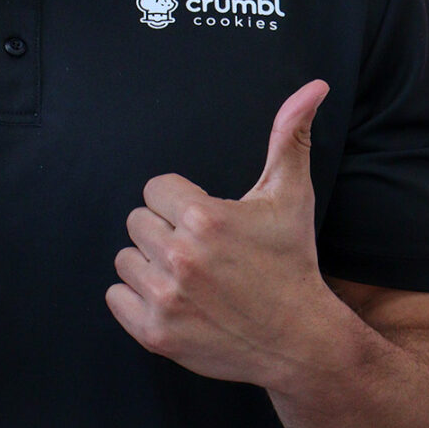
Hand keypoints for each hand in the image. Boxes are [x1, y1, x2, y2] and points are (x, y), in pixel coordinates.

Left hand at [106, 79, 347, 387]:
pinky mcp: (156, 334)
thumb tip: (314, 86)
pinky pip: (114, 297)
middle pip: (137, 222)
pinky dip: (135, 300)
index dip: (181, 203)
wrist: (300, 342)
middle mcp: (181, 256)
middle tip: (200, 252)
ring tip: (188, 277)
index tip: (207, 222)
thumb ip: (290, 136)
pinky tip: (172, 300)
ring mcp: (166, 298)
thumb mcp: (290, 196)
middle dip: (164, 232)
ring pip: (124, 259)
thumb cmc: (292, 262)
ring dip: (149, 266)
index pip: (155, 189)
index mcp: (205, 217)